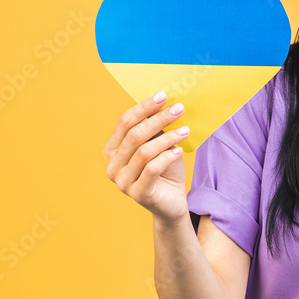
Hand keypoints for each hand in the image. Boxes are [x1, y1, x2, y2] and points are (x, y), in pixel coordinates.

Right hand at [104, 91, 190, 223]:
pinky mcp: (138, 194)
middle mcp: (113, 166)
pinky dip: (167, 157)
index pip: (124, 123)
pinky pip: (152, 169)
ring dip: (167, 138)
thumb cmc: (165, 169)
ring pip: (144, 152)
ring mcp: (123, 182)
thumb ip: (155, 128)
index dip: (143, 107)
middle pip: (134, 135)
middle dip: (158, 119)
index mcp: (113, 150)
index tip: (163, 96)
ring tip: (185, 131)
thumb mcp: (159, 144)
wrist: (172, 202)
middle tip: (179, 109)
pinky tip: (179, 151)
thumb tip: (162, 101)